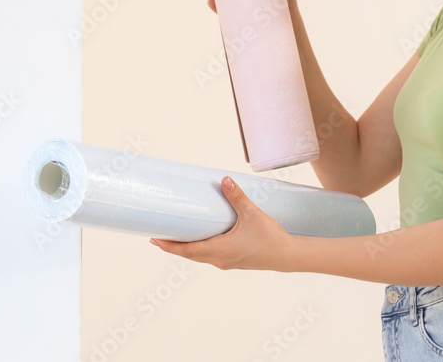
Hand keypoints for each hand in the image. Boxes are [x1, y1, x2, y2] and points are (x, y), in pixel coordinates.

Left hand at [148, 176, 293, 271]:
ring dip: (187, 249)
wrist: (288, 256)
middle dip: (173, 246)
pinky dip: (200, 250)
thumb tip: (224, 180)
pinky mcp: (234, 261)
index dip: (169, 246)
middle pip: (190, 255)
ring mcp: (227, 262)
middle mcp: (220, 259)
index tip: (154, 239)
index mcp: (220, 250)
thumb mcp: (252, 214)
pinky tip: (202, 240)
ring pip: (200, 257)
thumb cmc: (270, 238)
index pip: (187, 250)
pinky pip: (210, 257)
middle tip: (159, 235)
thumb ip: (237, 197)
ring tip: (176, 237)